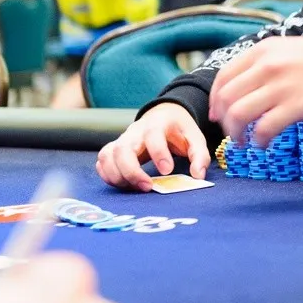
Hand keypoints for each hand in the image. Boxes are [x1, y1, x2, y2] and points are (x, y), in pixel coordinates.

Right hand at [96, 102, 210, 191]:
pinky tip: (123, 184)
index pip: (152, 135)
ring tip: (135, 188)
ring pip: (108, 155)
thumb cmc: (179, 129)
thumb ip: (200, 155)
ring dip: (117, 175)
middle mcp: (136, 130)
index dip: (158, 153)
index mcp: (158, 124)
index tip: (167, 171)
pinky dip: (107, 174)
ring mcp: (122, 139)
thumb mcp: (195, 137)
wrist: (164, 114)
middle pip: (123, 148)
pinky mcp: (115, 148)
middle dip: (132, 171)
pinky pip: (102, 161)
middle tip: (147, 187)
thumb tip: (198, 176)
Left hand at [209, 35, 302, 146]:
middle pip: (226, 97)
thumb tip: (249, 88)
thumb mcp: (292, 49)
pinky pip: (264, 128)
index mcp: (264, 50)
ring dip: (236, 132)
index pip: (224, 76)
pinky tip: (264, 143)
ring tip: (243, 141)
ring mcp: (281, 86)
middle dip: (223, 119)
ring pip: (239, 114)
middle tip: (230, 132)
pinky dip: (259, 140)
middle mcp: (267, 65)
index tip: (218, 113)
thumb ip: (268, 64)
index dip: (215, 99)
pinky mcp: (297, 105)